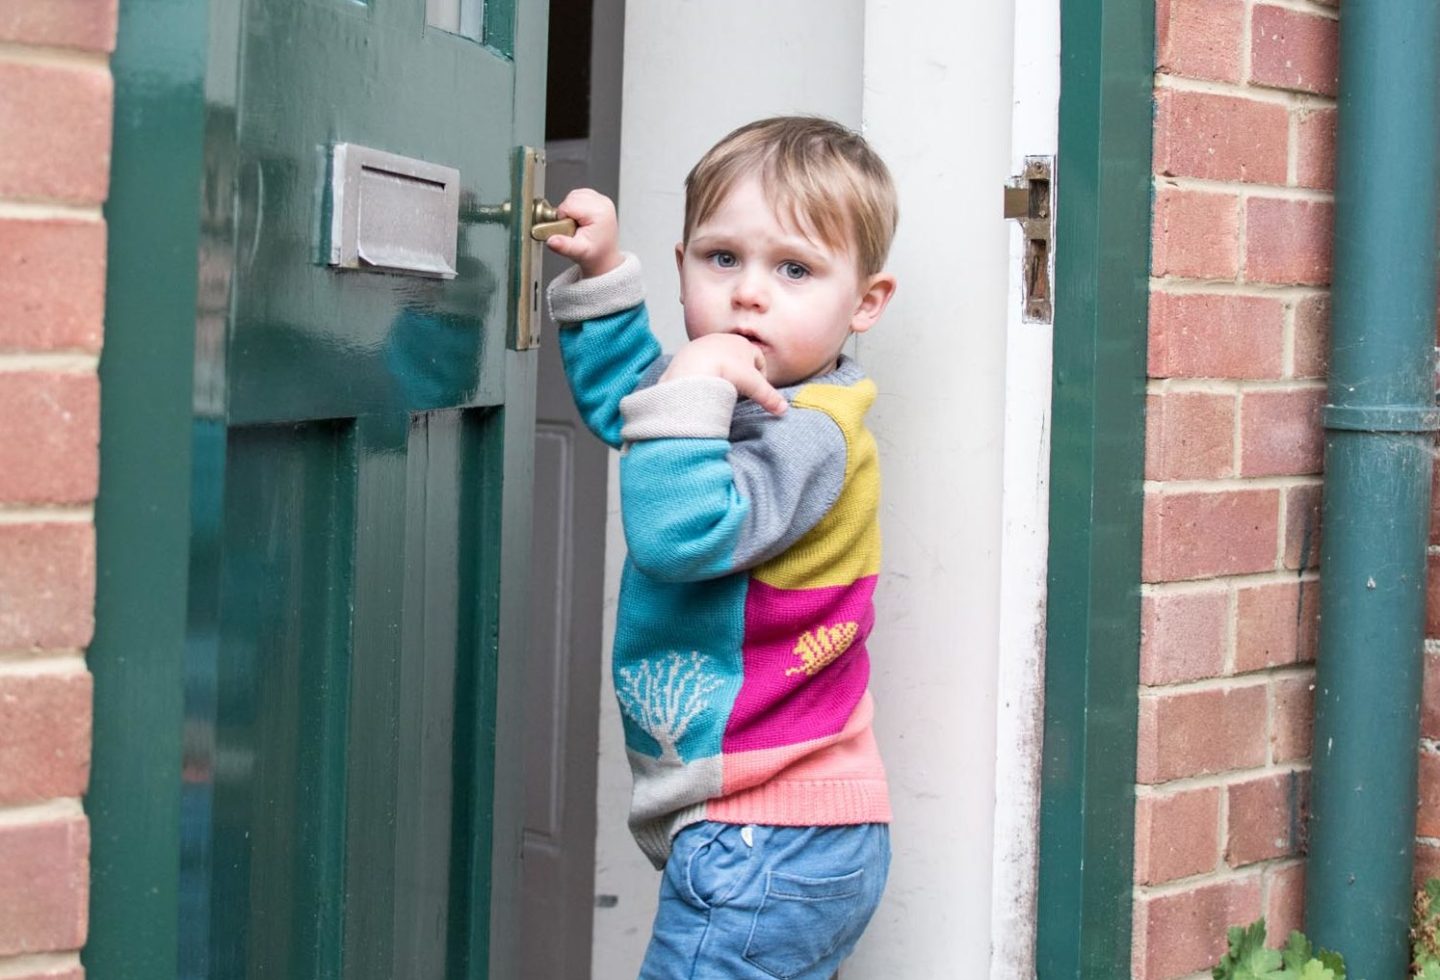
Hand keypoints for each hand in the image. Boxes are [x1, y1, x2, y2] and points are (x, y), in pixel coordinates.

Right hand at [545, 188, 623, 277]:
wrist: (605, 257)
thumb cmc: (595, 254)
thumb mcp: (578, 252)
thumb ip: (563, 246)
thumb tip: (551, 241)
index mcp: (599, 213)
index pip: (569, 205)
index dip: (562, 217)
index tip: (569, 229)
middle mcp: (603, 203)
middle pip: (571, 198)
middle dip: (567, 213)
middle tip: (573, 228)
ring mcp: (602, 200)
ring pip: (574, 195)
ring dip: (570, 208)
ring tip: (576, 224)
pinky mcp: (600, 199)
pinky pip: (579, 195)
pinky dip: (575, 205)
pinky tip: (579, 218)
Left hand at [661, 334, 786, 415]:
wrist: (694, 367)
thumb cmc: (728, 373)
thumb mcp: (754, 387)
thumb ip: (770, 397)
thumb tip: (784, 410)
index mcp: (743, 343)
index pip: (759, 359)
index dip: (760, 376)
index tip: (756, 390)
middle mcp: (725, 339)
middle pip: (739, 359)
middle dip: (741, 374)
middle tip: (739, 391)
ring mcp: (706, 343)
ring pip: (720, 360)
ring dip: (723, 373)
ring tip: (721, 389)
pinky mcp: (689, 351)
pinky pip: (702, 363)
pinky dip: (706, 372)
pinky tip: (705, 384)